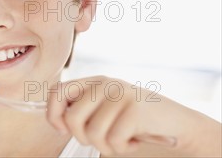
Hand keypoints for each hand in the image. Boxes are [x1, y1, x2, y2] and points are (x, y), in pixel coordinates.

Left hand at [45, 76, 189, 156]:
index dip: (53, 114)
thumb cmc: (135, 118)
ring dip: (107, 146)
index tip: (63, 130)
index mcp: (93, 81)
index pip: (57, 92)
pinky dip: (122, 148)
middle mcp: (105, 84)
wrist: (176, 121)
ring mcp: (120, 95)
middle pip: (73, 119)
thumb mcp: (107, 106)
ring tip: (121, 140)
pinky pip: (113, 141)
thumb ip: (83, 108)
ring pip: (93, 134)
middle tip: (102, 140)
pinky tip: (134, 141)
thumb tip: (57, 120)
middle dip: (83, 138)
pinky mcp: (134, 110)